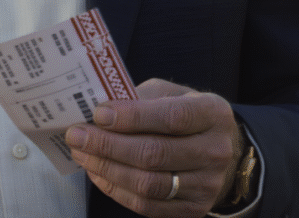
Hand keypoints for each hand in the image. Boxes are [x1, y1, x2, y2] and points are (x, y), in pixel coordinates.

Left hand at [65, 78, 242, 216]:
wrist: (221, 148)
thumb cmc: (184, 111)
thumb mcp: (170, 92)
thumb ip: (140, 96)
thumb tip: (99, 107)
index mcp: (211, 113)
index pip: (171, 117)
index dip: (133, 117)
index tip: (99, 114)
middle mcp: (215, 151)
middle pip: (155, 154)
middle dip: (108, 145)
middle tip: (77, 135)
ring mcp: (207, 185)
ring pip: (149, 184)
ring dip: (107, 169)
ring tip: (81, 154)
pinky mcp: (194, 209)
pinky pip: (148, 205)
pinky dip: (117, 190)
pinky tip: (97, 173)